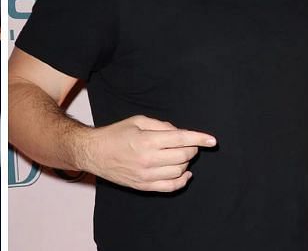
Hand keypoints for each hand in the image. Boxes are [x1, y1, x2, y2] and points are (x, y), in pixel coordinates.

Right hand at [81, 115, 215, 192]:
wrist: (94, 153)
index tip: (212, 140)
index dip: (199, 139)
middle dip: (191, 148)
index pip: (181, 139)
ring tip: (179, 154)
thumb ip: (161, 125)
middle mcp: (148, 159)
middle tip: (187, 143)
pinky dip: (182, 180)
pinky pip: (171, 187)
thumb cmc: (115, 134)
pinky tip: (185, 173)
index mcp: (147, 140)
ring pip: (180, 171)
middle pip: (183, 155)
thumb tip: (180, 133)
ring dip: (185, 162)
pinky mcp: (144, 186)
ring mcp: (146, 175)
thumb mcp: (137, 121)